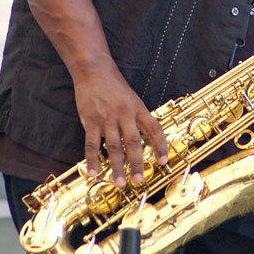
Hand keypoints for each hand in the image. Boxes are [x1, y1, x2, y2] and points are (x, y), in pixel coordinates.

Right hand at [72, 59, 167, 186]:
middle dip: (136, 163)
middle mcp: (125, 115)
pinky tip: (93, 173)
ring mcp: (107, 119)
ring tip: (119, 183)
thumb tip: (147, 138)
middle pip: (133, 142)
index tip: (163, 161)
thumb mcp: (133, 99)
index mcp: (138, 109)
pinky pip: (91, 144)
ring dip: (117, 166)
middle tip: (138, 180)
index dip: (160, 146)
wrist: (94, 71)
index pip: (154, 129)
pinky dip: (92, 160)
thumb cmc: (114, 86)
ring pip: (113, 147)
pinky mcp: (90, 121)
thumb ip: (138, 118)